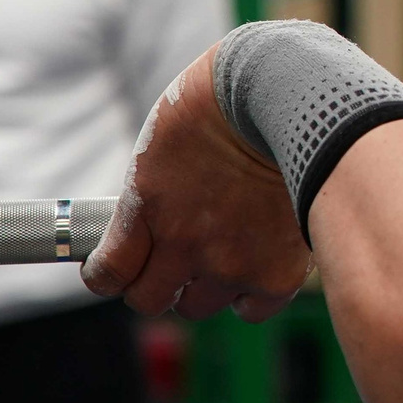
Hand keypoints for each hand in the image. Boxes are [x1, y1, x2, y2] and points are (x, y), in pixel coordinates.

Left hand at [83, 45, 311, 320]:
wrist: (293, 95)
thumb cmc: (225, 105)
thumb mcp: (163, 144)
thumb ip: (149, 199)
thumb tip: (142, 239)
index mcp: (149, 207)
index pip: (108, 276)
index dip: (108, 274)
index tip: (116, 268)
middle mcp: (186, 244)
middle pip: (150, 299)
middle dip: (155, 281)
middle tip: (174, 257)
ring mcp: (233, 263)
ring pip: (198, 305)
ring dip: (202, 284)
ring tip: (225, 245)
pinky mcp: (278, 273)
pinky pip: (250, 307)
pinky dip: (248, 292)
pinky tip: (255, 261)